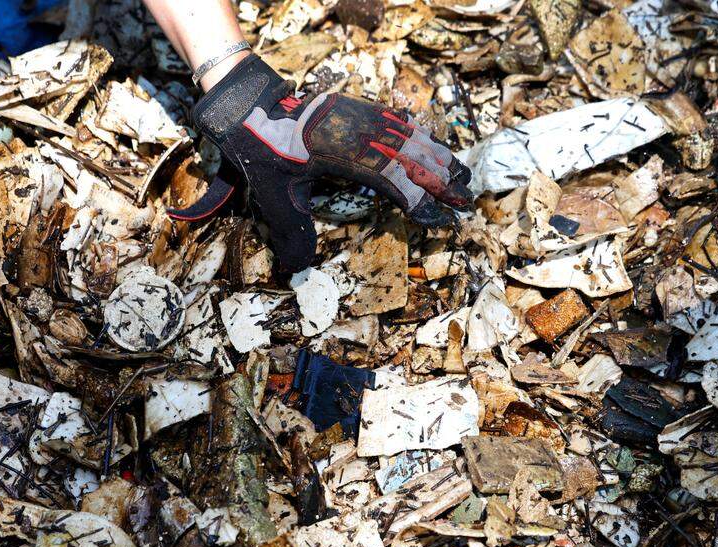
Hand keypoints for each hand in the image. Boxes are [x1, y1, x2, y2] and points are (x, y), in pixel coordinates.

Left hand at [170, 55, 473, 272]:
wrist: (249, 103)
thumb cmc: (261, 149)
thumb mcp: (273, 195)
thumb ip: (291, 232)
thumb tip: (299, 271)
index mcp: (344, 152)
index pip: (392, 178)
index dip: (419, 199)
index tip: (440, 219)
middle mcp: (360, 131)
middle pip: (411, 155)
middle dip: (442, 178)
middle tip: (467, 201)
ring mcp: (361, 116)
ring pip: (410, 136)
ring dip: (438, 156)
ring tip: (463, 174)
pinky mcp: (359, 109)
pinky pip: (400, 122)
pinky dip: (421, 136)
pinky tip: (433, 145)